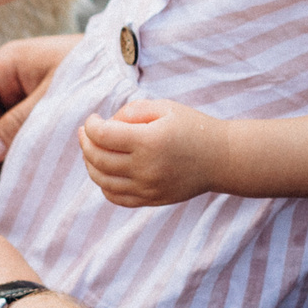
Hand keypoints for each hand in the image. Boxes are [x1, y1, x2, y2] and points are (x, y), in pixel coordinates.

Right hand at [0, 33, 78, 189]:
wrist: (127, 64)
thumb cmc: (93, 73)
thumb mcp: (54, 100)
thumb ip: (18, 124)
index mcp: (6, 65)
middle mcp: (6, 79)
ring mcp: (18, 94)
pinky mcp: (31, 109)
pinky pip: (8, 130)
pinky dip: (6, 150)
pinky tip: (12, 169)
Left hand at [78, 100, 221, 206]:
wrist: (222, 159)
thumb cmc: (193, 127)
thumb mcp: (165, 107)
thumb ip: (132, 111)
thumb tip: (106, 123)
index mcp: (149, 141)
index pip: (102, 135)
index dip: (91, 125)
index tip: (93, 119)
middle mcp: (146, 167)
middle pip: (97, 158)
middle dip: (85, 143)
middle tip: (86, 133)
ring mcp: (148, 187)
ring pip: (102, 180)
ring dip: (90, 164)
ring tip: (91, 150)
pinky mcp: (151, 199)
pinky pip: (116, 197)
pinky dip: (103, 184)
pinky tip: (105, 171)